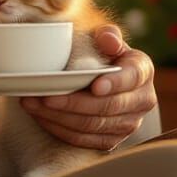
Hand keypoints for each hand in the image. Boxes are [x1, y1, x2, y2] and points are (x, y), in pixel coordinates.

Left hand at [19, 24, 156, 150]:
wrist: (105, 79)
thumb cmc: (103, 54)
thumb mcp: (106, 39)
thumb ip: (108, 35)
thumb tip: (108, 39)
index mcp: (142, 71)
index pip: (131, 78)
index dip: (114, 84)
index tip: (95, 86)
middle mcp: (142, 100)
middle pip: (107, 107)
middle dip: (73, 103)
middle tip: (45, 96)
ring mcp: (128, 124)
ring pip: (92, 126)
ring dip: (59, 117)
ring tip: (33, 104)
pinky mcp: (111, 141)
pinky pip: (84, 140)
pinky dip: (59, 129)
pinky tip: (41, 116)